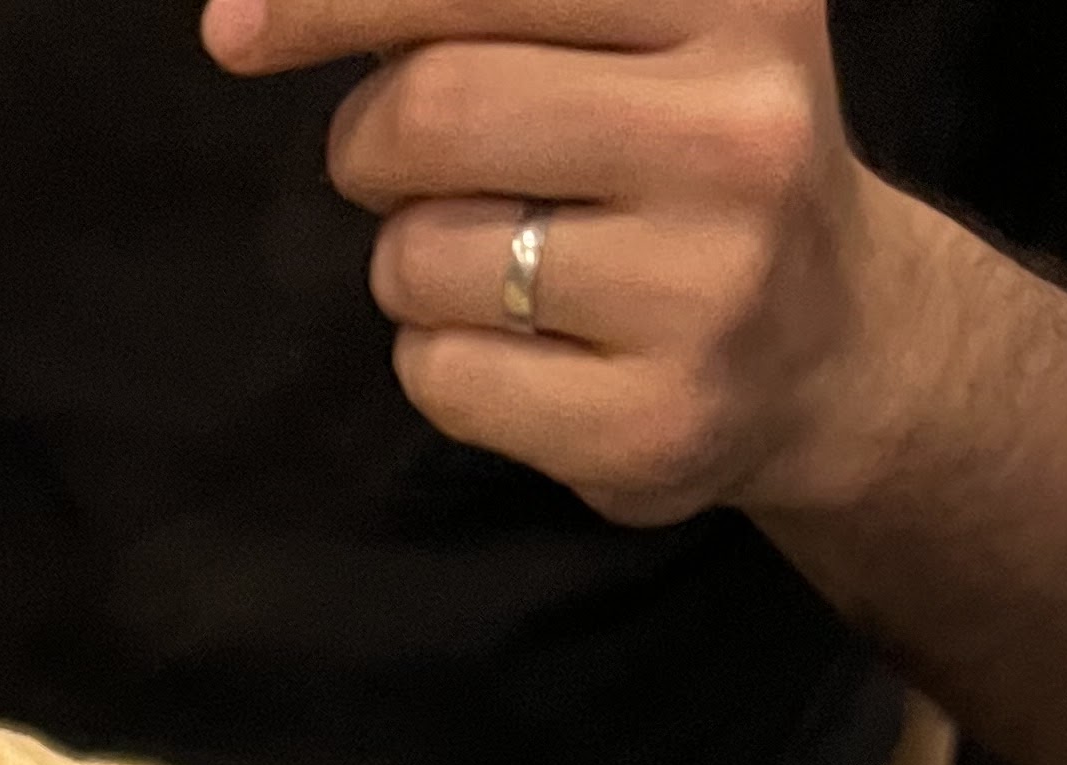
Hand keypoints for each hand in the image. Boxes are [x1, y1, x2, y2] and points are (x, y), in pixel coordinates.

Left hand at [200, 0, 906, 528]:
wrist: (834, 341)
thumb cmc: (684, 153)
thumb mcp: (644, 21)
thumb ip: (495, 1)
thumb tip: (270, 5)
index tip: (232, 31)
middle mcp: (736, 129)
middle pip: (430, 112)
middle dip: (371, 143)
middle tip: (402, 164)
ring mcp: (704, 287)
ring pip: (419, 256)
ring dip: (410, 260)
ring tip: (499, 258)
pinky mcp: (653, 421)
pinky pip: (441, 376)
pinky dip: (440, 360)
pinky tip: (525, 347)